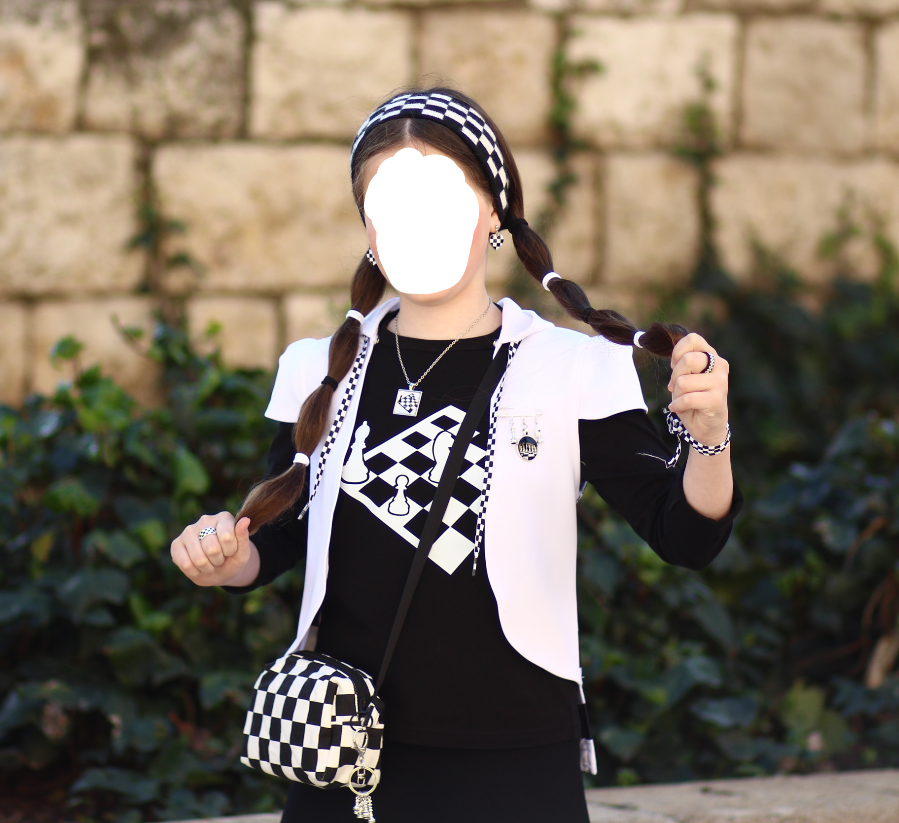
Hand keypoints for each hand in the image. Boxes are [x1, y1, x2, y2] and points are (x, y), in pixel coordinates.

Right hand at [171, 512, 252, 586]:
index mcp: (224, 518)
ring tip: (210, 562)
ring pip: (198, 559)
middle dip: (218, 560)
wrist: (221, 571)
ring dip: (208, 567)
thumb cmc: (233, 559)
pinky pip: (185, 565)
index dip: (230, 550)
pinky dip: (195, 571)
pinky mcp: (176, 544)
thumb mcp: (243, 552)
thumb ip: (243, 537)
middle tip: (220, 558)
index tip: (231, 551)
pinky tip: (199, 566)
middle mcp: (205, 520)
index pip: (227, 537)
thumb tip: (245, 520)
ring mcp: (188, 531)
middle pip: (212, 549)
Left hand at [666, 332, 729, 447]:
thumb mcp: (684, 377)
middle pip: (688, 360)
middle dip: (675, 376)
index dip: (678, 351)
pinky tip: (680, 408)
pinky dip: (677, 405)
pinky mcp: (717, 399)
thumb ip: (682, 364)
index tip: (674, 366)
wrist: (706, 427)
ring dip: (676, 394)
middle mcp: (719, 365)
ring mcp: (720, 382)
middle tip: (677, 387)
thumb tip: (675, 361)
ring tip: (683, 400)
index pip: (693, 339)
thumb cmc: (692, 399)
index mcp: (711, 356)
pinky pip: (687, 398)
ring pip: (683, 381)